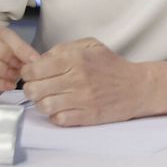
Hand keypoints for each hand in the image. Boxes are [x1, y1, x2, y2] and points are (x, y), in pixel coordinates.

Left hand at [21, 38, 151, 126]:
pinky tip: (64, 109)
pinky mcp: (87, 116)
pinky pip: (58, 119)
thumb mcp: (91, 46)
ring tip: (53, 99)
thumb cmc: (112, 66)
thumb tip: (39, 60)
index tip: (34, 74)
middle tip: (41, 88)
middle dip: (32, 89)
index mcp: (76, 58)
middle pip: (33, 89)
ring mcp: (82, 99)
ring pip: (43, 106)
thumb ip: (63, 49)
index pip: (33, 69)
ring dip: (44, 103)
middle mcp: (77, 78)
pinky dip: (57, 116)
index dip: (28, 72)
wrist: (138, 87)